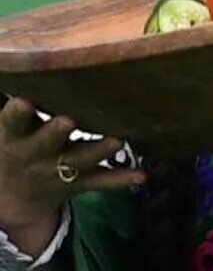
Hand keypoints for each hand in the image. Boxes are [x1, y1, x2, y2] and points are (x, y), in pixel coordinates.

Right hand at [0, 98, 142, 258]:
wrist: (9, 196)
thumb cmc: (14, 143)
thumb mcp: (8, 129)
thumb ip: (19, 111)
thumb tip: (27, 74)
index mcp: (12, 137)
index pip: (10, 123)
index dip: (16, 113)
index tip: (25, 101)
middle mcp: (35, 154)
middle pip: (46, 142)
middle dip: (56, 132)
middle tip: (70, 119)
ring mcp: (56, 171)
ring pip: (77, 160)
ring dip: (97, 149)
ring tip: (117, 139)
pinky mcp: (75, 185)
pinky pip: (99, 183)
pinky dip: (121, 180)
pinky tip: (142, 177)